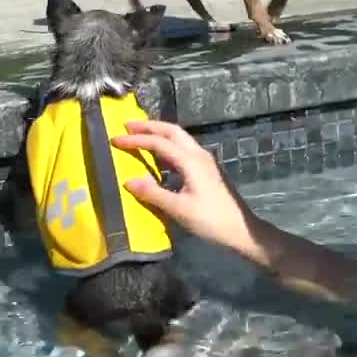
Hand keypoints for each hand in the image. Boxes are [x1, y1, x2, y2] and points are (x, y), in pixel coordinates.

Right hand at [111, 119, 255, 252]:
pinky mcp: (206, 170)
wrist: (241, 230)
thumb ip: (153, 193)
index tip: (115, 139)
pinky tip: (158, 156)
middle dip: (149, 126)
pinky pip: (183, 149)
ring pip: (179, 138)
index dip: (136, 139)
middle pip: (172, 131)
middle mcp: (198, 155)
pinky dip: (167, 146)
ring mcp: (204, 161)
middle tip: (127, 126)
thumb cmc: (211, 220)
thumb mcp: (179, 209)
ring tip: (139, 135)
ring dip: (159, 133)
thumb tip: (128, 180)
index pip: (159, 143)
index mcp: (191, 161)